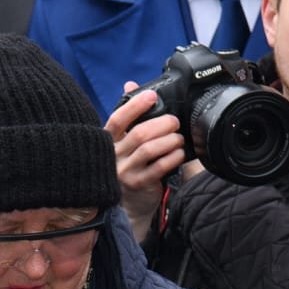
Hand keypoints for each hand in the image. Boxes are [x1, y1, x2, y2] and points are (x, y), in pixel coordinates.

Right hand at [105, 84, 184, 240]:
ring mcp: (124, 171)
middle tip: (174, 122)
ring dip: (169, 140)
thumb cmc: (130, 165)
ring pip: (149, 149)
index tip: (152, 96)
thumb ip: (128, 115)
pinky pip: (158, 167)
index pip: (117, 119)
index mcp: (109, 141)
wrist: (128, 202)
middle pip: (139, 133)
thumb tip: (130, 85)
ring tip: (178, 138)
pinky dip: (172, 157)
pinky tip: (179, 153)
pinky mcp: (138, 184)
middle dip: (162, 124)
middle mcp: (114, 156)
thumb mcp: (125, 140)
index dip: (135, 106)